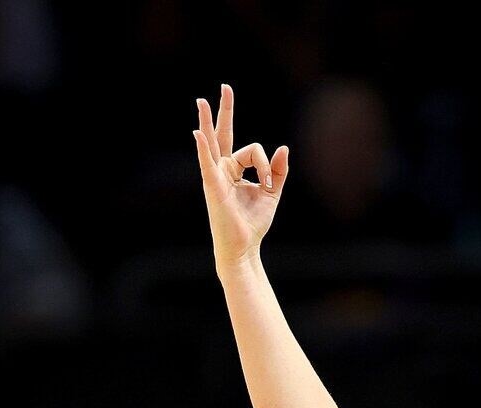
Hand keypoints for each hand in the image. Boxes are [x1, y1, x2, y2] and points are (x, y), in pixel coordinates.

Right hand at [192, 84, 289, 268]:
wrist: (244, 247)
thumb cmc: (253, 222)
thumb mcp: (272, 192)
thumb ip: (278, 170)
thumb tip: (283, 147)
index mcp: (235, 170)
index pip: (251, 150)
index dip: (265, 162)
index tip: (268, 180)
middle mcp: (222, 170)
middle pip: (222, 134)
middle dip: (223, 111)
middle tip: (225, 88)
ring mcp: (215, 177)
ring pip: (212, 143)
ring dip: (206, 121)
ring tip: (202, 101)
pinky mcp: (213, 187)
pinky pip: (207, 163)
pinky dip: (203, 149)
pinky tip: (197, 134)